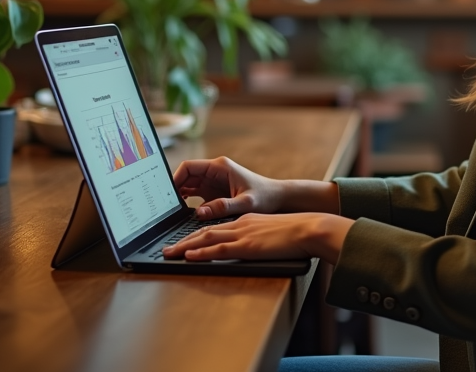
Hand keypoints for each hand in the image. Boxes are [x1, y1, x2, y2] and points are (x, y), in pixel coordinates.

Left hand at [162, 212, 352, 263]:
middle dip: (183, 241)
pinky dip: (202, 252)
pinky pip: (219, 248)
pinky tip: (190, 255)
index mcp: (246, 221)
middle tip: (166, 249)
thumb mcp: (272, 232)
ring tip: (169, 254)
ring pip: (206, 238)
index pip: (215, 227)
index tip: (183, 242)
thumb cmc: (297, 233)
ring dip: (185, 247)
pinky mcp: (248, 245)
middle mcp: (240, 225)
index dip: (196, 235)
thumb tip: (252, 247)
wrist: (309, 228)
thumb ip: (258, 238)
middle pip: (205, 231)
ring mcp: (243, 234)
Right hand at [171, 156, 283, 219]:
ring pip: (188, 185)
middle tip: (167, 205)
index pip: (189, 166)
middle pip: (185, 176)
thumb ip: (223, 207)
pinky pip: (195, 194)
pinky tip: (183, 212)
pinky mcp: (214, 192)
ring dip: (179, 196)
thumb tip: (200, 212)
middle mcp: (214, 172)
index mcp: (220, 167)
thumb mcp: (245, 203)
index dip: (176, 177)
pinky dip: (187, 201)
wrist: (277, 199)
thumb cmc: (265, 197)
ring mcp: (213, 182)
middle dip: (174, 188)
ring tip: (172, 210)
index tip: (169, 193)